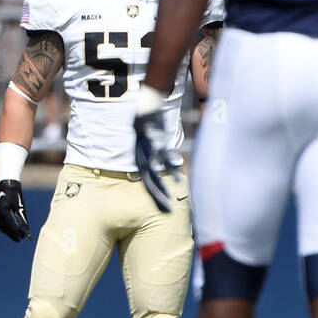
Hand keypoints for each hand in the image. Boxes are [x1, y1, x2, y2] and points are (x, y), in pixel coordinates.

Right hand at [0, 179, 30, 241]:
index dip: (16, 231)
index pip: (10, 223)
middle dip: (12, 234)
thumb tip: (27, 231)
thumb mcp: (21, 207)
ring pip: (0, 226)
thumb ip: (23, 220)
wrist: (7, 185)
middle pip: (4, 227)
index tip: (23, 237)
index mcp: (4, 209)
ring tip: (16, 237)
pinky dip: (4, 229)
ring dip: (8, 233)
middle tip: (20, 239)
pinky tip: (11, 232)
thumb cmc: (16, 195)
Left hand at [132, 83, 183, 213]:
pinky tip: (177, 178)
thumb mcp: (153, 141)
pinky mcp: (155, 142)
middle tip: (165, 211)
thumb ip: (160, 154)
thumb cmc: (150, 124)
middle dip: (156, 197)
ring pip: (153, 173)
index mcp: (140, 158)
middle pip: (147, 181)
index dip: (154, 194)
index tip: (163, 207)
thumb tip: (173, 165)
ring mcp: (148, 150)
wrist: (145, 106)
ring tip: (169, 200)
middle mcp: (142, 156)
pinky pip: (162, 158)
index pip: (146, 181)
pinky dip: (169, 168)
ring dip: (161, 187)